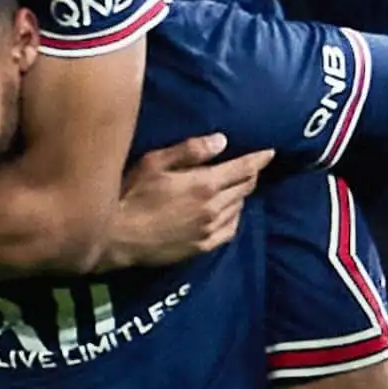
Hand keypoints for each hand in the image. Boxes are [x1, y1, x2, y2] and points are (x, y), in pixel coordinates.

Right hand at [101, 133, 273, 269]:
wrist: (116, 236)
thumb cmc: (131, 194)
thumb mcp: (155, 162)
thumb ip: (190, 151)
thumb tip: (221, 141)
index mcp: (204, 184)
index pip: (243, 169)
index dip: (259, 159)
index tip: (270, 152)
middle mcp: (213, 208)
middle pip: (244, 188)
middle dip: (251, 175)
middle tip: (253, 166)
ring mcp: (208, 230)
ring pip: (239, 208)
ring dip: (242, 195)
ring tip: (238, 186)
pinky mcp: (201, 247)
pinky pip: (230, 230)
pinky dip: (235, 217)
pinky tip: (229, 212)